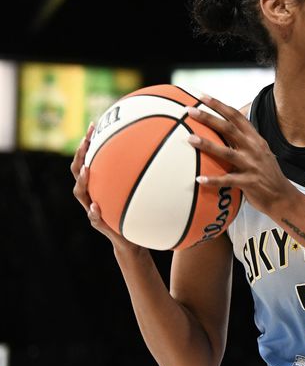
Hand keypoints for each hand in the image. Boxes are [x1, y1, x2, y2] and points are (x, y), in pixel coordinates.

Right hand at [70, 124, 141, 254]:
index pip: (89, 158)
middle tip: (86, 141)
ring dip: (82, 181)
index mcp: (100, 183)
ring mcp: (93, 209)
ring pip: (80, 193)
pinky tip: (96, 206)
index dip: (88, 143)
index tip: (94, 125)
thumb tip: (166, 148)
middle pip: (78, 171)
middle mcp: (92, 194)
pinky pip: (94, 218)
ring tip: (86, 169)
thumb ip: (145, 174)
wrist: (134, 240)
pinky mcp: (100, 224)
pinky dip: (94, 212)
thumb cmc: (138, 211)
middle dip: (80, 155)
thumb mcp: (142, 191)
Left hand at [184, 96, 293, 214]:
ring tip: (190, 139)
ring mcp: (252, 165)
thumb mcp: (260, 152)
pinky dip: (213, 180)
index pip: (237, 117)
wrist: (283, 197)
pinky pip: (228, 180)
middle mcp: (254, 149)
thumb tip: (226, 128)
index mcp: (256, 140)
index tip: (203, 97)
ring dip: (207, 144)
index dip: (220, 105)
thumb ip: (245, 140)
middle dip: (209, 118)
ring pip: (227, 152)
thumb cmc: (266, 174)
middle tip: (190, 111)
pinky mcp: (250, 182)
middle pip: (229, 129)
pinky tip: (199, 180)